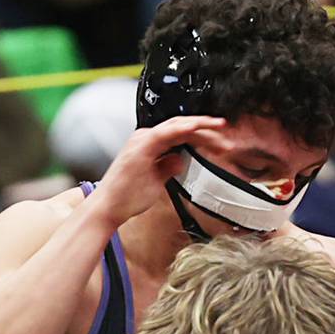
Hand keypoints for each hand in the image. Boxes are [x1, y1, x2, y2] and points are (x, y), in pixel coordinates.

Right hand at [89, 114, 226, 226]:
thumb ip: (167, 168)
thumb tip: (180, 162)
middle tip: (226, 131)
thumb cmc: (126, 198)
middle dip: (205, 128)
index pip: (180, 133)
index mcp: (149, 143)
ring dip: (200, 126)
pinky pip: (165, 133)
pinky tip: (197, 127)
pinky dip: (182, 129)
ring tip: (220, 130)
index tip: (219, 137)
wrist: (108, 208)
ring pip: (176, 125)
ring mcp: (142, 141)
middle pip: (181, 126)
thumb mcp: (155, 181)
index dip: (201, 132)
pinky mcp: (141, 147)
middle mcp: (145, 138)